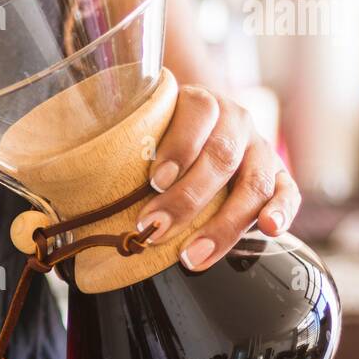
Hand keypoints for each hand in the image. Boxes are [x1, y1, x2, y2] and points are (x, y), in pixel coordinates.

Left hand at [136, 85, 299, 270]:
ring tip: (192, 255)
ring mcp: (262, 148)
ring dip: (223, 223)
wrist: (206, 124)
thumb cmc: (165, 137)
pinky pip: (288, 192)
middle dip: (187, 199)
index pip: (197, 114)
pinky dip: (282, 211)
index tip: (155, 181)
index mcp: (202, 102)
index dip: (178, 148)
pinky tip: (268, 230)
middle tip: (155, 229)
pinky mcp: (280, 175)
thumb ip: (125, 149)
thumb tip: (70, 195)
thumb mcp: (147, 129)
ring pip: (253, 183)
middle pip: (220, 157)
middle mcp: (236, 121)